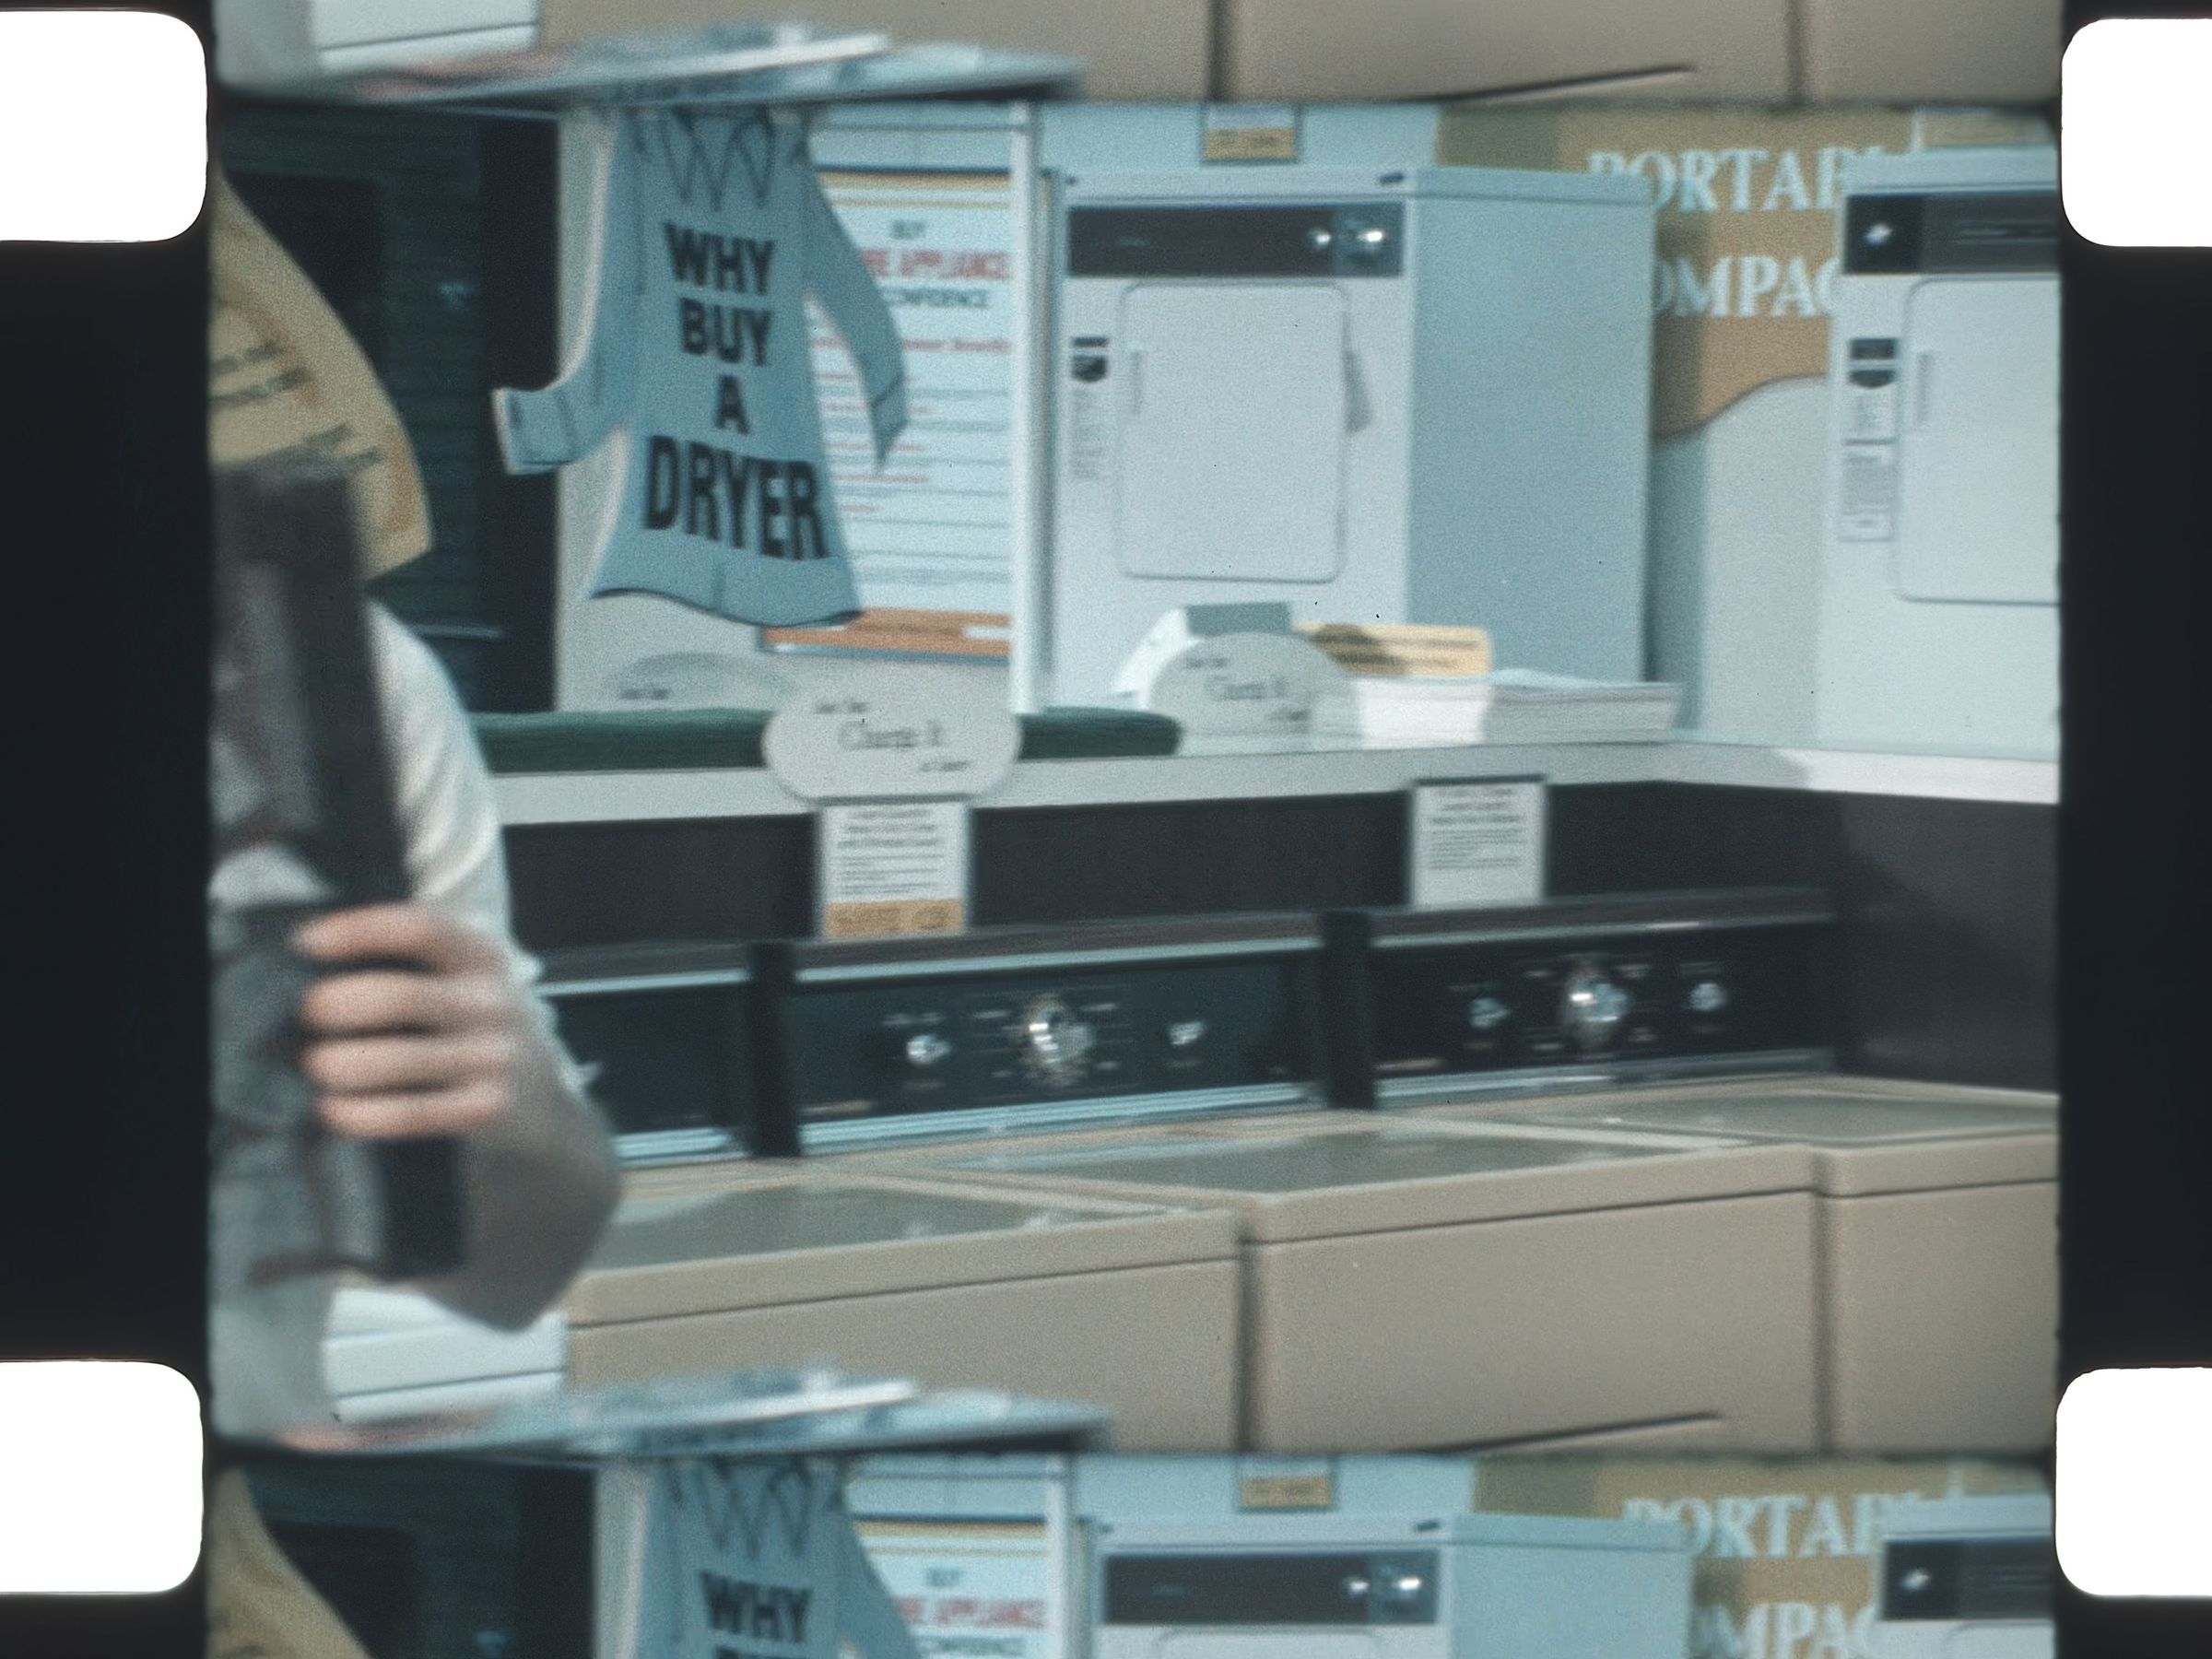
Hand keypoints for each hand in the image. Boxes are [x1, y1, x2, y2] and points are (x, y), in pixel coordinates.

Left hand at [293, 903, 525, 1142]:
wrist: (539, 1089)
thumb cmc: (470, 1019)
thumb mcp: (462, 973)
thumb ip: (408, 957)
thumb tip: (304, 958)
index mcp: (482, 954)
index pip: (420, 928)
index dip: (358, 931)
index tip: (305, 942)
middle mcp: (493, 1002)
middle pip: (404, 997)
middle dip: (340, 1004)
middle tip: (307, 1013)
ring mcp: (494, 1058)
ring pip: (402, 1060)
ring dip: (343, 1064)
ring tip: (315, 1065)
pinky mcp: (486, 1109)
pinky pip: (413, 1113)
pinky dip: (362, 1114)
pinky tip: (332, 1109)